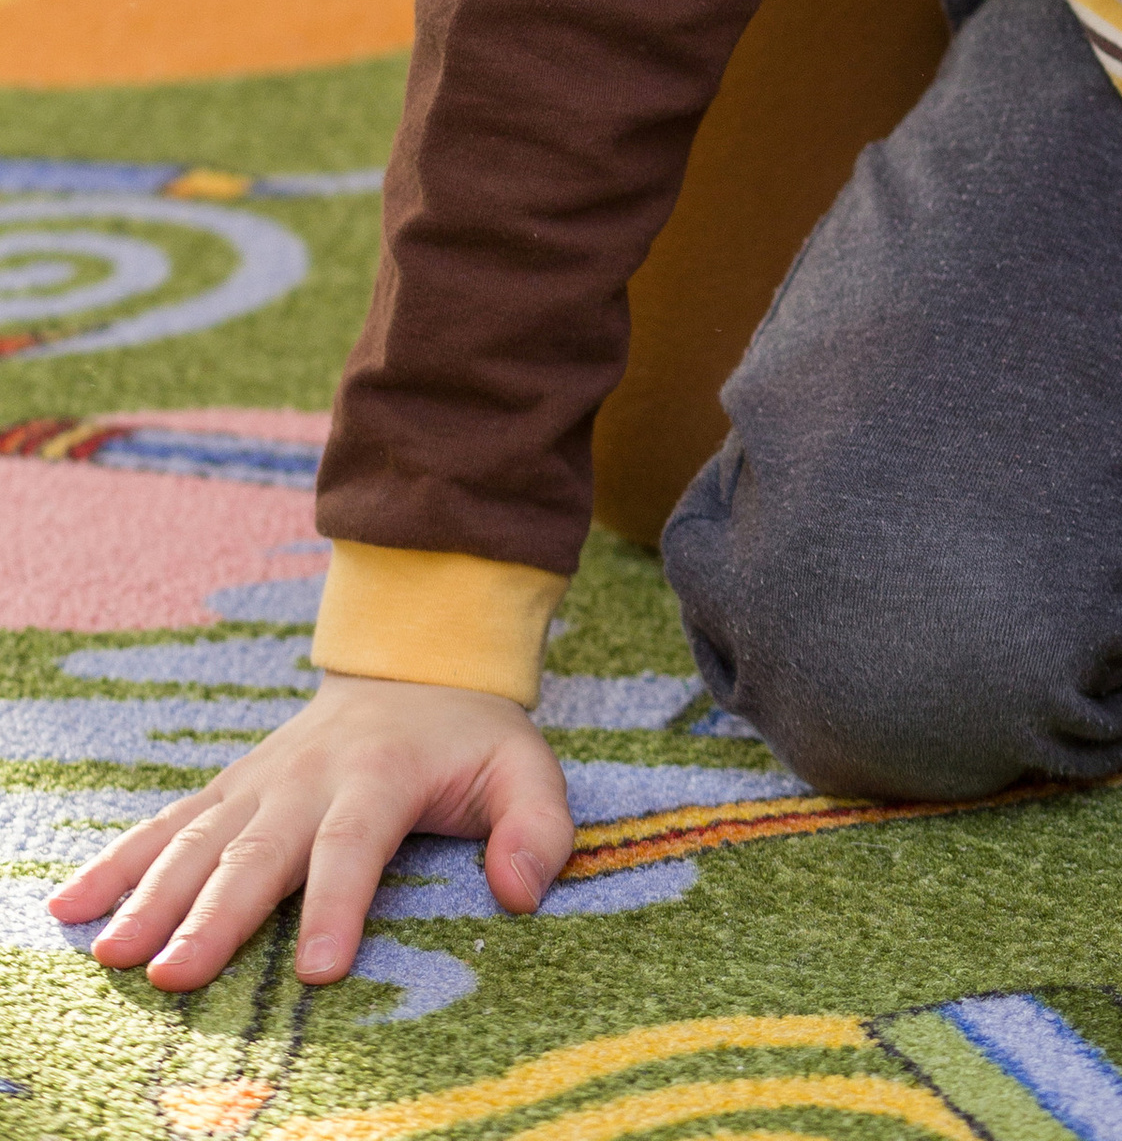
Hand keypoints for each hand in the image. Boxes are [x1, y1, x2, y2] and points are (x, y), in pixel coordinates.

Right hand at [48, 673, 572, 992]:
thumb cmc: (471, 735)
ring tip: (112, 954)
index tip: (321, 973)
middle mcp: (307, 776)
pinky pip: (166, 825)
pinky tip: (70, 906)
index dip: (339, 905)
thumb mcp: (526, 765)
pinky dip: (116, 862)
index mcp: (380, 773)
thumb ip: (537, 826)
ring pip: (198, 840)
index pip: (356, 843)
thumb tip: (522, 892)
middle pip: (258, 851)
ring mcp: (259, 781)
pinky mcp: (230, 790)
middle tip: (174, 975)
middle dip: (214, 916)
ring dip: (151, 896)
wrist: (414, 659)